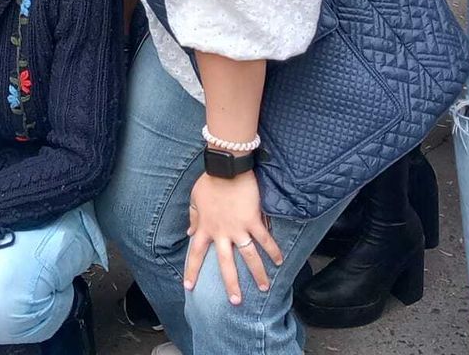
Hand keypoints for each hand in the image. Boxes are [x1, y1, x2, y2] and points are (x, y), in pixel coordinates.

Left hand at [185, 168, 281, 301]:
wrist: (226, 167)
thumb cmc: (209, 181)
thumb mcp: (195, 199)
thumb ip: (193, 217)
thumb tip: (189, 233)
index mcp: (205, 228)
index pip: (196, 254)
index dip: (192, 271)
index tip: (189, 287)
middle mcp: (221, 233)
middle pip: (226, 264)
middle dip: (231, 285)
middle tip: (235, 301)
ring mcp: (238, 228)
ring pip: (249, 257)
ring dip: (257, 274)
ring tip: (264, 288)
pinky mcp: (253, 220)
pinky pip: (265, 239)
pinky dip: (273, 251)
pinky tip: (280, 262)